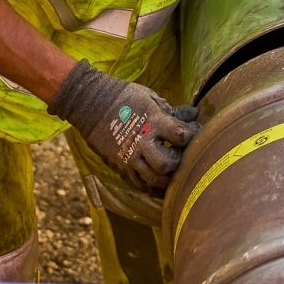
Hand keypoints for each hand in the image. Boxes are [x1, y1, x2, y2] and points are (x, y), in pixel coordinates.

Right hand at [48, 60, 200, 192]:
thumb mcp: (149, 97)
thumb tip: (194, 114)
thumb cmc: (123, 97)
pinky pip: (138, 184)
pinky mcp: (119, 165)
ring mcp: (129, 156)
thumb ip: (172, 110)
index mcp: (153, 122)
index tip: (191, 133)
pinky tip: (157, 182)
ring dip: (165, 178)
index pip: (182, 136)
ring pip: (153, 180)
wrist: (89, 103)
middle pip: (167, 165)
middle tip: (177, 155)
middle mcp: (142, 142)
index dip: (191, 136)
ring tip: (168, 170)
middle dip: (177, 163)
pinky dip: (150, 187)